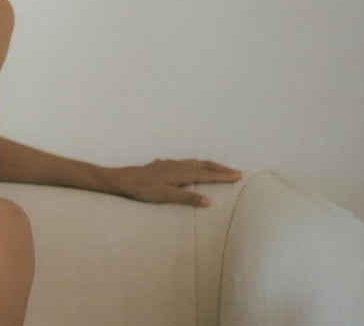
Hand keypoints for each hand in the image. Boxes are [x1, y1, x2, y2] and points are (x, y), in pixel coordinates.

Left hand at [115, 159, 241, 206]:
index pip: (208, 174)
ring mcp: (170, 163)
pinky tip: (192, 167)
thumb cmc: (144, 189)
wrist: (125, 179)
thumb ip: (187, 198)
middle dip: (221, 169)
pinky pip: (185, 162)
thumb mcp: (166, 196)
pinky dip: (196, 164)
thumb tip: (208, 201)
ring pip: (195, 162)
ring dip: (209, 166)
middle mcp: (178, 165)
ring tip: (219, 169)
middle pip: (205, 165)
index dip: (224, 175)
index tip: (239, 176)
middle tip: (236, 172)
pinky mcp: (163, 165)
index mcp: (182, 173)